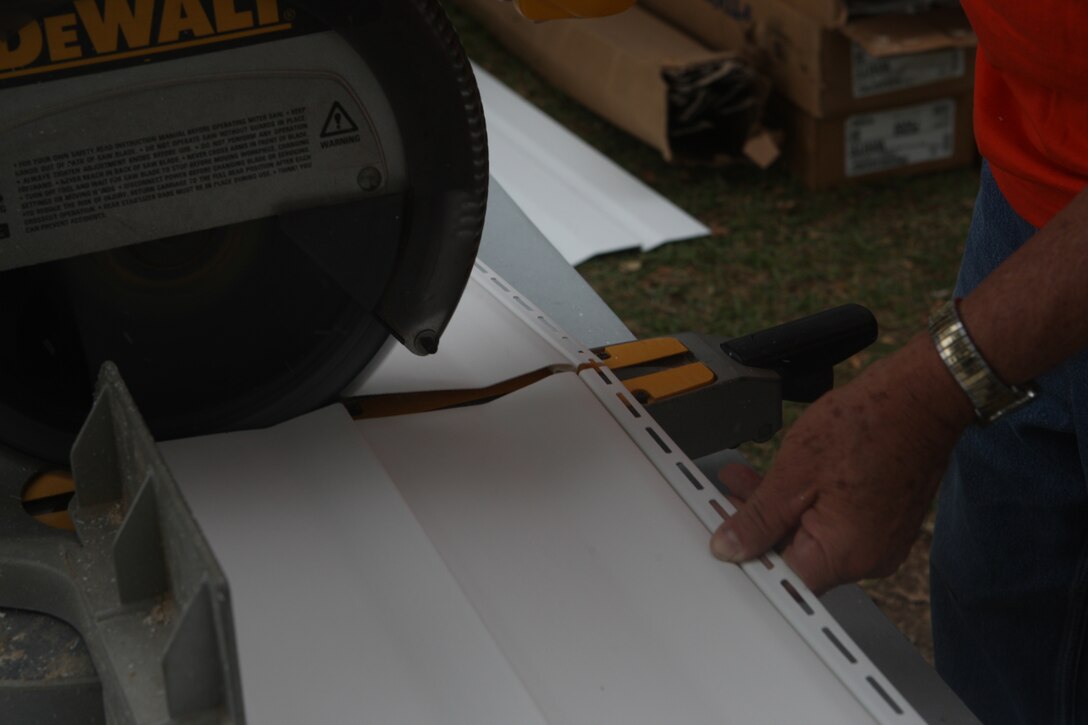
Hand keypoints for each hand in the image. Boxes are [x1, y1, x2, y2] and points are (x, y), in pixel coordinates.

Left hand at [710, 334, 973, 593]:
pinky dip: (806, 506)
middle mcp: (867, 559)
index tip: (725, 540)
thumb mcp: (794, 472)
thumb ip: (759, 517)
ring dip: (777, 512)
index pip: (783, 582)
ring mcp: (878, 543)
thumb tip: (731, 548)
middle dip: (757, 527)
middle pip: (796, 560)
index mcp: (844, 555)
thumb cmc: (868, 426)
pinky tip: (782, 481)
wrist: (920, 398)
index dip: (748, 561)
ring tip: (746, 480)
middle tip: (729, 498)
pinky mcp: (882, 524)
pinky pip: (834, 526)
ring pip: (812, 539)